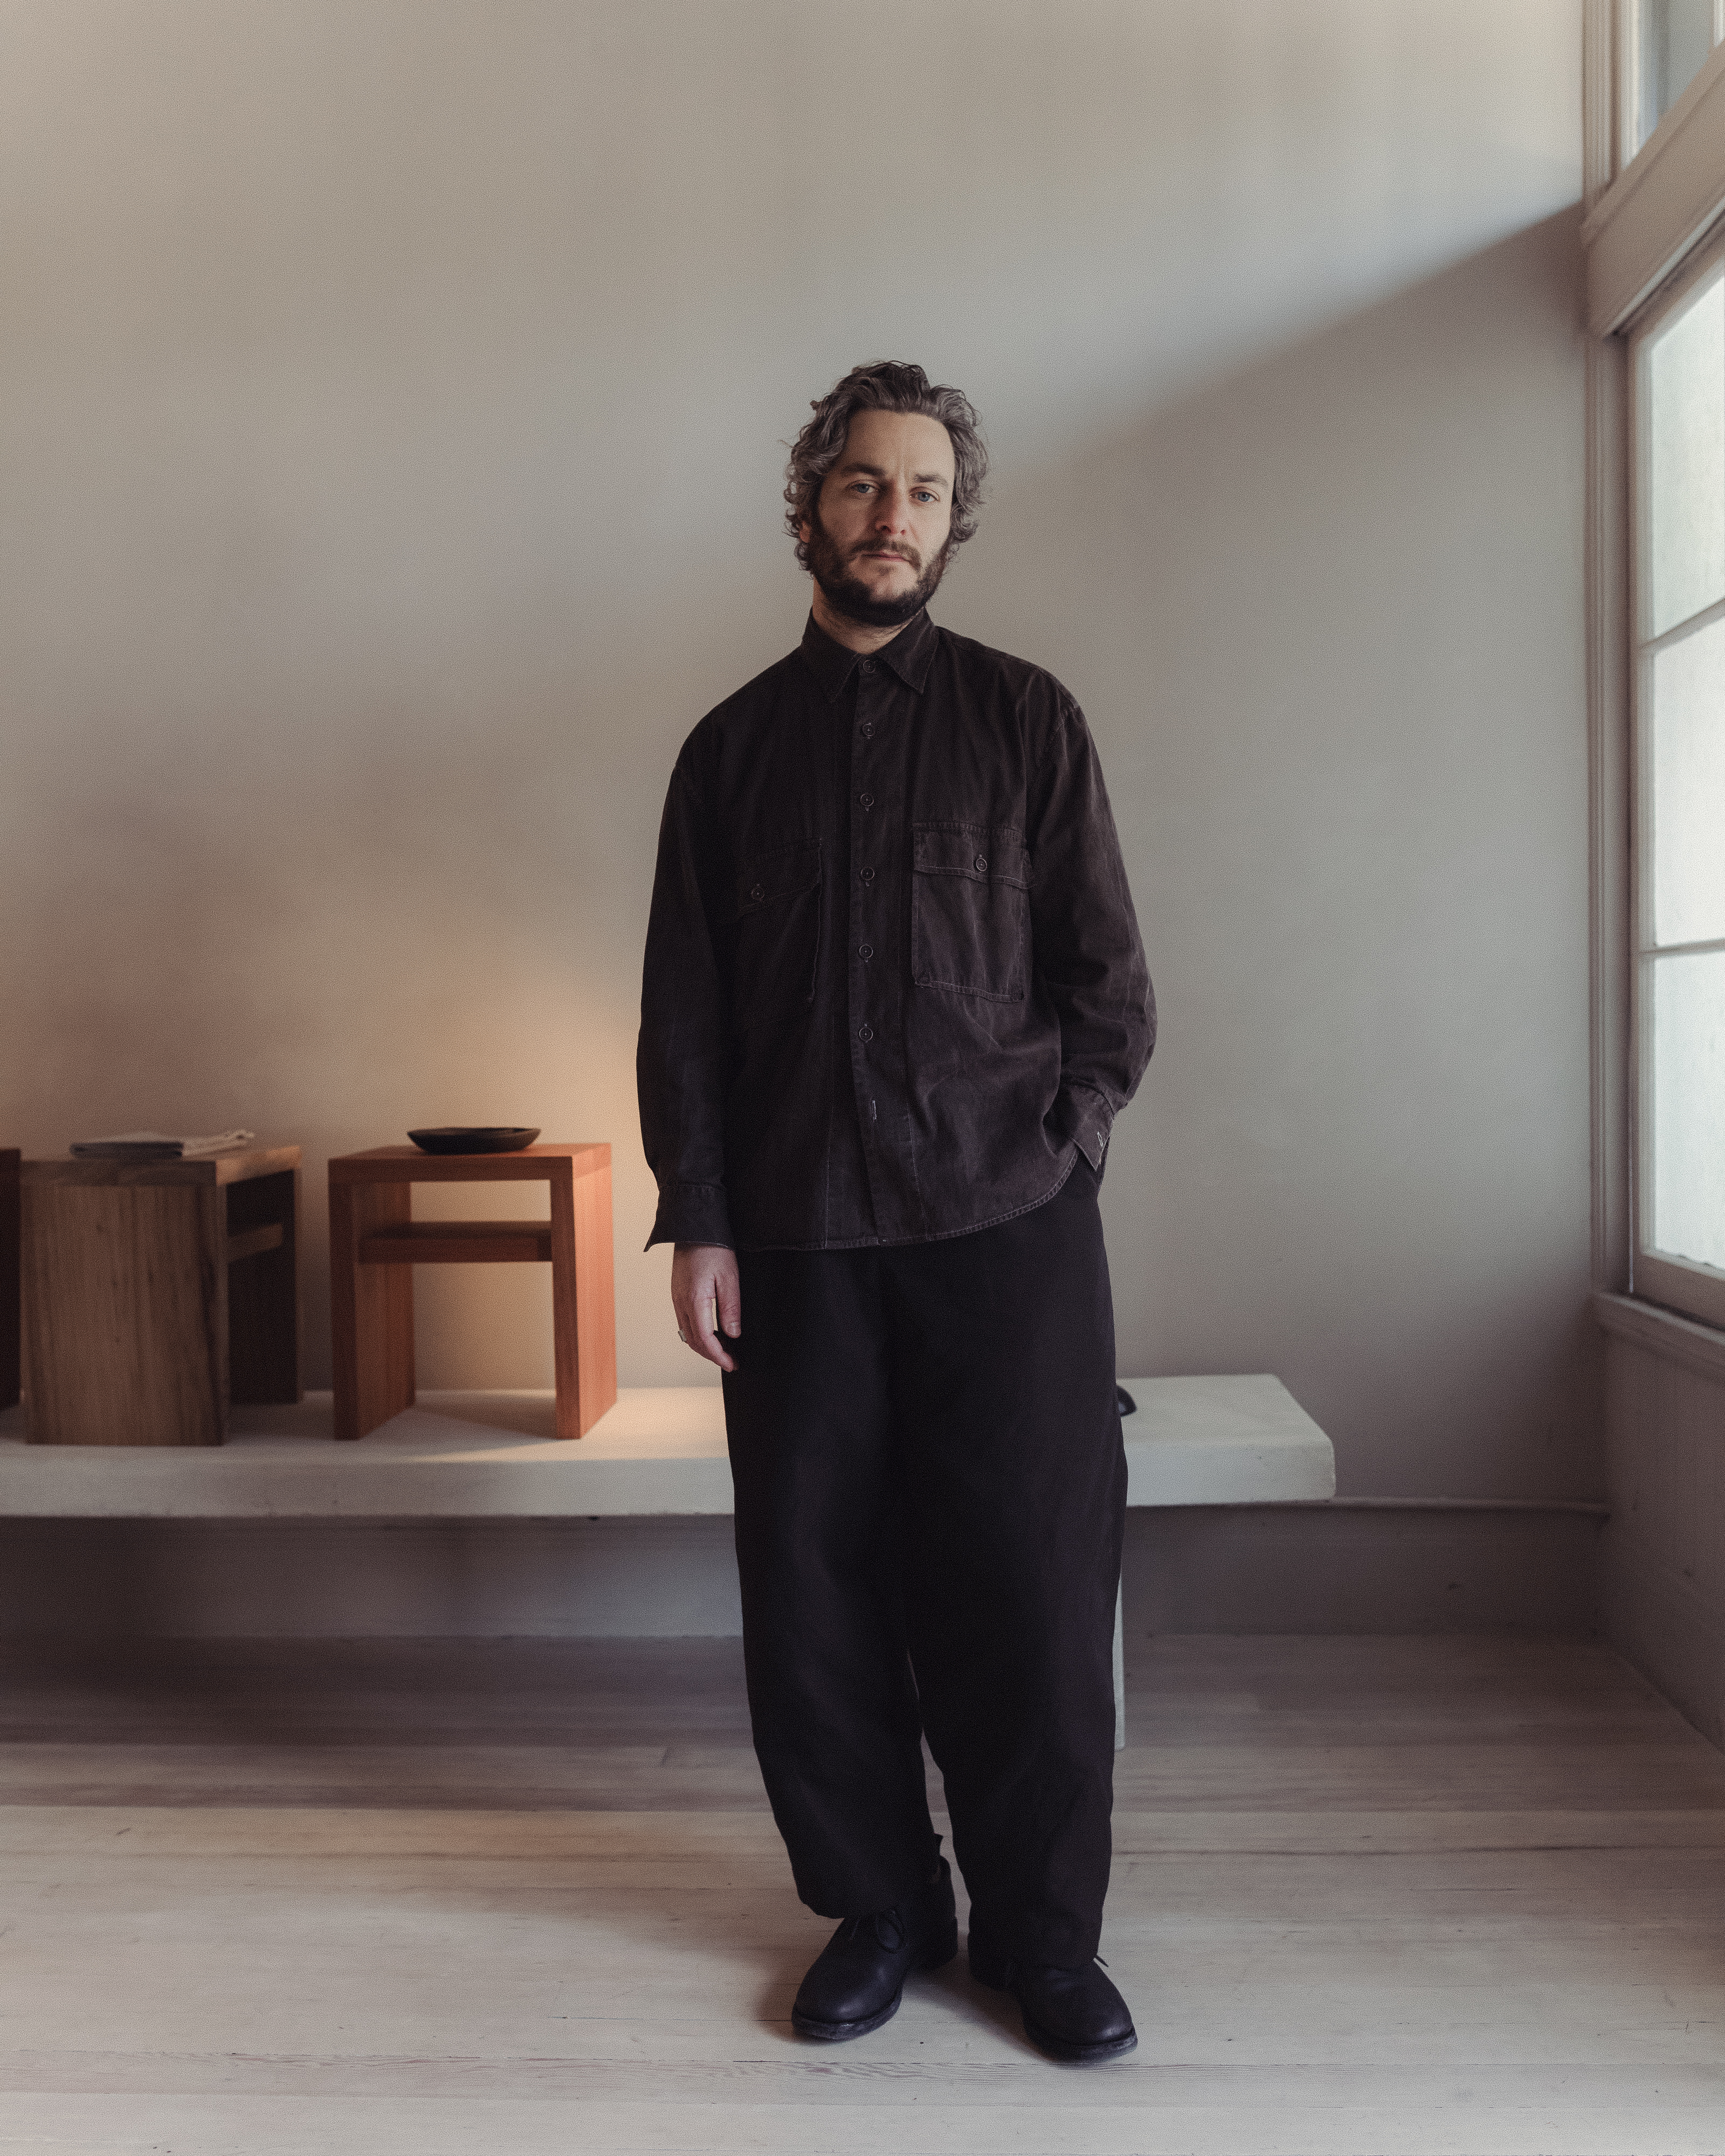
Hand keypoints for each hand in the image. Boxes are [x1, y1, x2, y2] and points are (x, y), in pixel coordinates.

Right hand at [671, 1243, 740, 1372]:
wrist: (695, 1227)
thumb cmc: (714, 1248)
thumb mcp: (730, 1278)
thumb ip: (731, 1308)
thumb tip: (733, 1334)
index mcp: (694, 1300)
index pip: (705, 1339)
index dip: (719, 1356)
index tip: (732, 1364)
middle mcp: (681, 1302)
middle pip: (693, 1341)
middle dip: (712, 1355)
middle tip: (730, 1361)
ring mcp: (677, 1297)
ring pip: (687, 1333)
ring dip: (704, 1345)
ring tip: (724, 1349)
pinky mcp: (678, 1292)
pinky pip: (685, 1321)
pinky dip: (698, 1332)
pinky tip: (712, 1330)